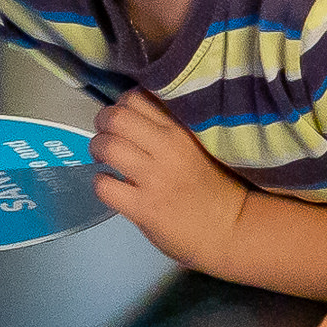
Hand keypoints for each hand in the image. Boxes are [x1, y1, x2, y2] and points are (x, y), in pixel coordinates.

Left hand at [88, 93, 250, 270]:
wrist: (228, 229)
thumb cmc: (210, 187)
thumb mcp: (194, 147)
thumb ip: (165, 131)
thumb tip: (127, 119)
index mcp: (179, 129)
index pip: (136, 98)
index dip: (120, 106)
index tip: (122, 120)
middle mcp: (166, 147)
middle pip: (116, 117)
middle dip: (103, 124)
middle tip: (106, 137)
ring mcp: (154, 178)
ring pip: (107, 146)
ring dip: (97, 150)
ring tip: (103, 160)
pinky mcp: (144, 207)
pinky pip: (105, 186)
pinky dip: (100, 183)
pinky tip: (109, 185)